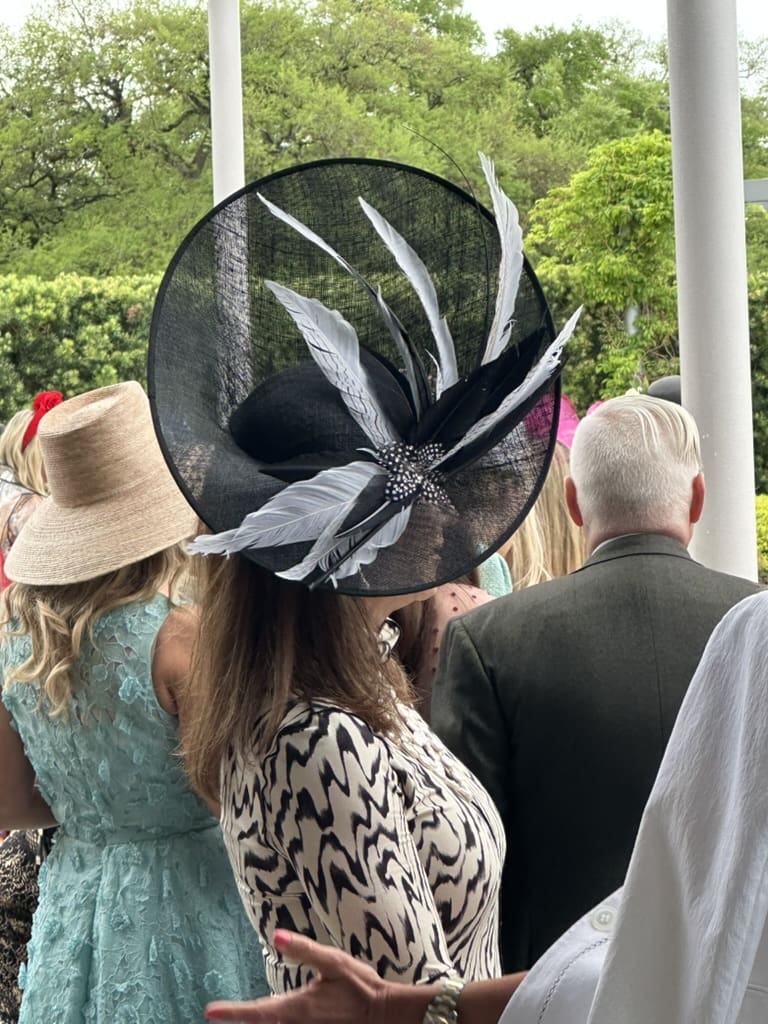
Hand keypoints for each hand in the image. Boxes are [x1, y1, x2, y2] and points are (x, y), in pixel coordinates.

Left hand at [204, 930, 406, 1023]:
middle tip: (219, 1013)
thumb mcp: (334, 962)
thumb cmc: (361, 987)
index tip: (209, 1011)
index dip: (231, 1013)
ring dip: (260, 1021)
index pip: (256, 1012)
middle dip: (241, 1019)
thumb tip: (276, 935)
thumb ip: (304, 950)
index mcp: (297, 1007)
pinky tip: (275, 1015)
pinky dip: (277, 1023)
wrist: (386, 1015)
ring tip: (240, 1014)